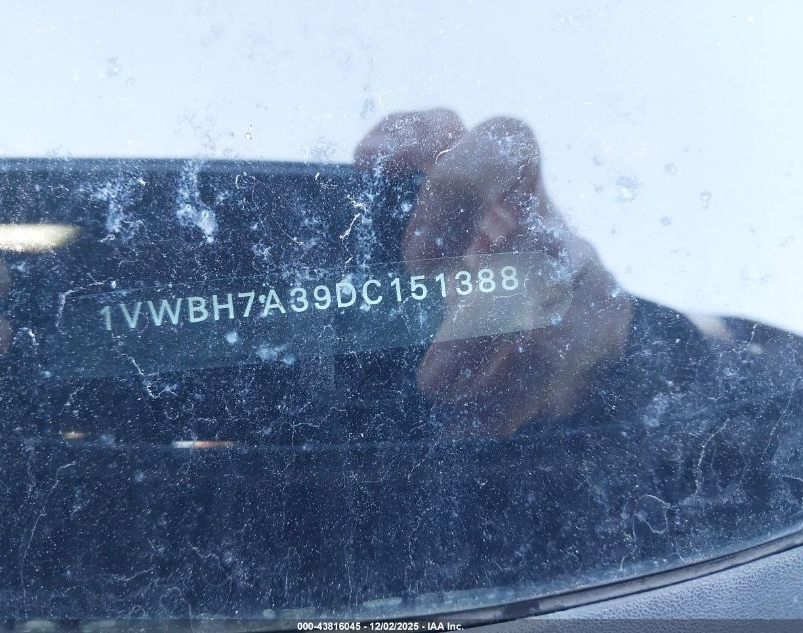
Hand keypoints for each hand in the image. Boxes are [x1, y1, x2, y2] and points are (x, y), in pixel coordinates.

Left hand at [356, 109, 632, 435]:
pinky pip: (568, 340)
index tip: (365, 169)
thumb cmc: (453, 327)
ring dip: (483, 328)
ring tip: (436, 389)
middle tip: (416, 268)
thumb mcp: (408, 300)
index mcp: (464, 187)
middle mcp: (522, 199)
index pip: (442, 129)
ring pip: (539, 254)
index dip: (408, 135)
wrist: (553, 364)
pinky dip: (519, 387)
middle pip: (504, 145)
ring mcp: (568, 246)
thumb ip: (368, 298)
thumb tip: (284, 338)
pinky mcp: (604, 307)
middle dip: (457, 190)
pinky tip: (482, 421)